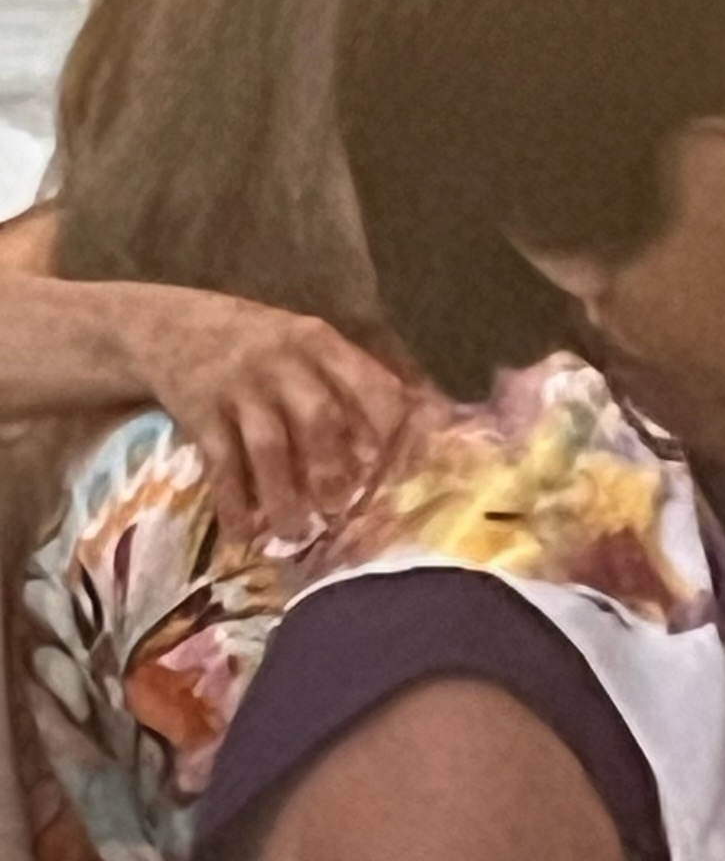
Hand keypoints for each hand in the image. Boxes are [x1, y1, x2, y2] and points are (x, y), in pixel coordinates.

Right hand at [126, 292, 410, 546]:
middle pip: (320, 418)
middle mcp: (282, 362)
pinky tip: (243, 534)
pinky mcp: (199, 412)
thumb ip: (351, 377)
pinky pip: (221, 464)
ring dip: (285, 497)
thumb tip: (422, 420)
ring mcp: (238, 387)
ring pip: (269, 448)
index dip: (388, 429)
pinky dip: (233, 502)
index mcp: (319, 342)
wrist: (165, 325)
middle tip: (341, 508)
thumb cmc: (256, 342)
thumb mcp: (304, 341)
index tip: (395, 466)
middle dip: (335, 469)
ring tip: (295, 534)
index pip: (369, 384)